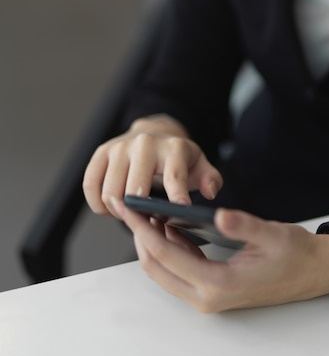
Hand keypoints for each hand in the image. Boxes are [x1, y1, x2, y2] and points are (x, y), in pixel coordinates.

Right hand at [83, 115, 222, 217]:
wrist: (154, 133)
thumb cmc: (178, 157)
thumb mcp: (201, 166)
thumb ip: (211, 180)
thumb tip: (210, 192)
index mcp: (174, 148)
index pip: (174, 176)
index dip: (176, 196)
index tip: (178, 211)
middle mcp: (145, 144)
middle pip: (135, 190)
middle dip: (140, 212)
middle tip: (146, 221)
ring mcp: (120, 147)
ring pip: (111, 191)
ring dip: (118, 211)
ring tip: (130, 214)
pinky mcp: (101, 153)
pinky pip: (91, 185)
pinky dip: (98, 204)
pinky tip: (110, 209)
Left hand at [113, 198, 328, 312]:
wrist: (314, 273)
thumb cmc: (296, 255)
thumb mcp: (273, 235)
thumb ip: (244, 225)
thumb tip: (219, 215)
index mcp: (219, 284)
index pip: (166, 256)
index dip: (144, 229)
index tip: (129, 208)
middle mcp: (208, 297)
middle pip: (156, 268)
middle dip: (140, 237)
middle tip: (131, 208)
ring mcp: (208, 298)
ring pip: (164, 272)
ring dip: (152, 244)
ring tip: (148, 213)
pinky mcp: (212, 291)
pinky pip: (178, 271)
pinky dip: (168, 250)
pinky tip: (171, 227)